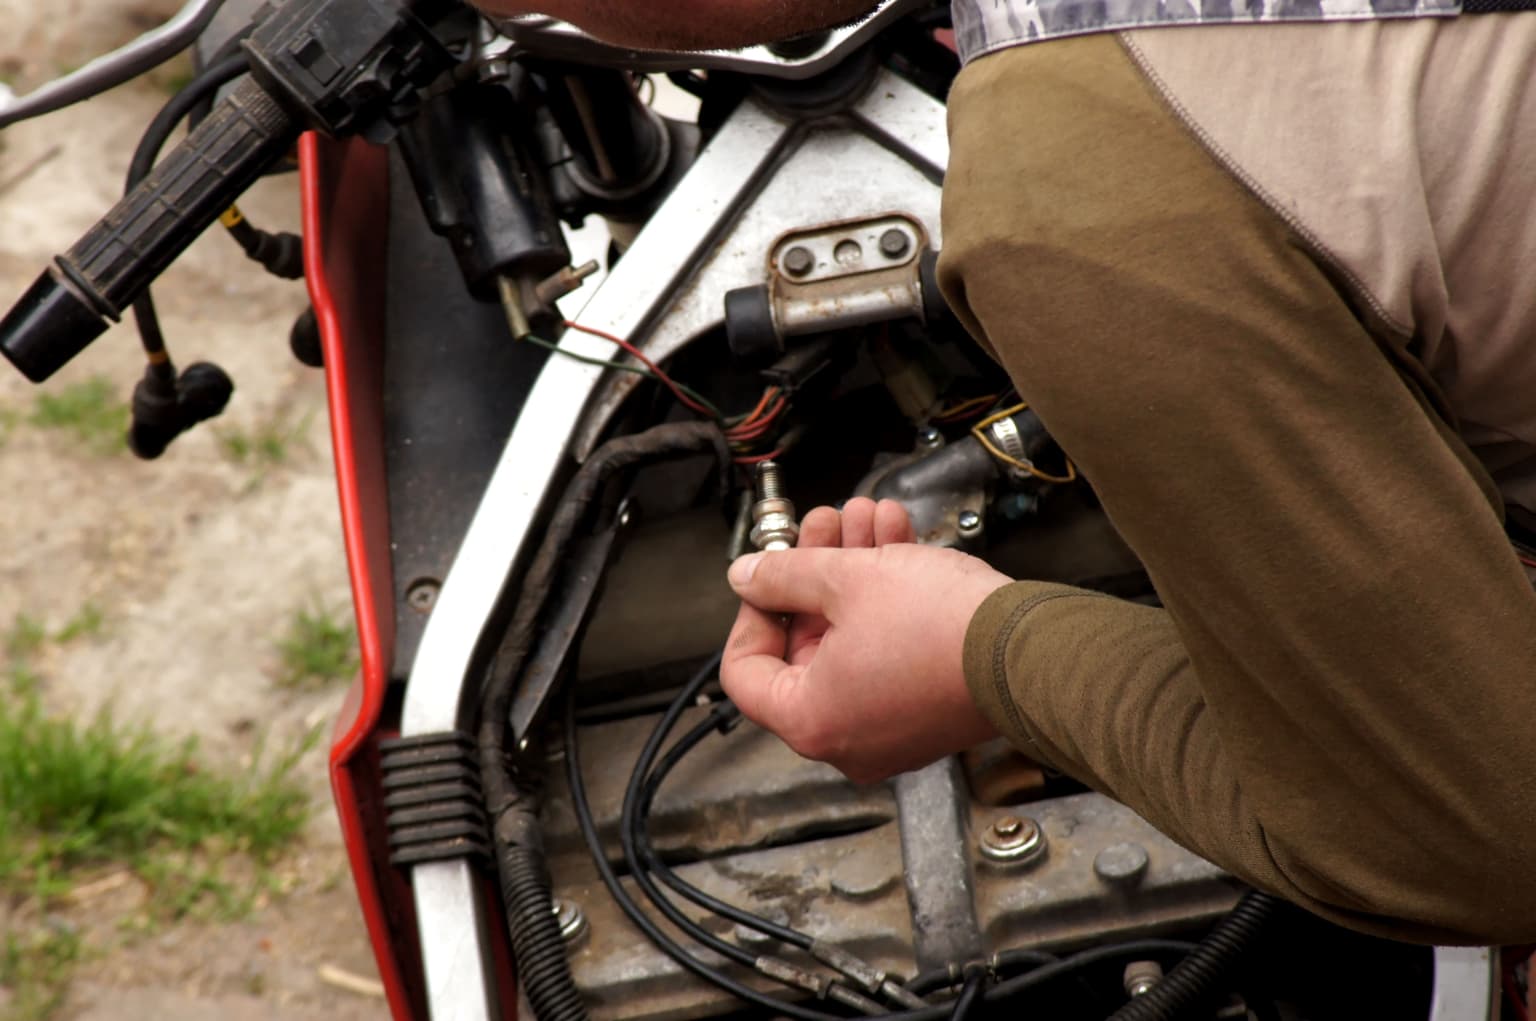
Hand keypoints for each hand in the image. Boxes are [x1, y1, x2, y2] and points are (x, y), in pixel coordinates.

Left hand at [721, 498, 1010, 782]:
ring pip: (852, 639)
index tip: (768, 573)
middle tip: (826, 525)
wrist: (1033, 650)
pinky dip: (887, 601)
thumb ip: (784, 575)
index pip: (746, 671)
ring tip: (868, 517)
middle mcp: (846, 739)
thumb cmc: (944, 630)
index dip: (753, 610)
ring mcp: (889, 730)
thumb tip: (747, 577)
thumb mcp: (847, 579)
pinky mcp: (926, 711)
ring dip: (857, 572)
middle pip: (805, 645)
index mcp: (811, 722)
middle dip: (817, 572)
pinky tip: (897, 541)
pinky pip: (887, 652)